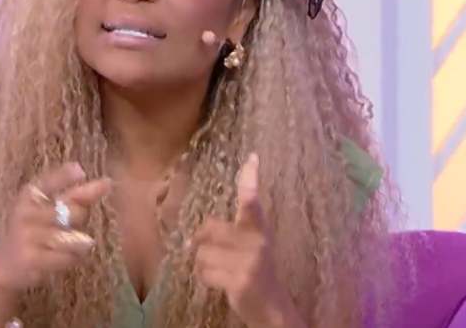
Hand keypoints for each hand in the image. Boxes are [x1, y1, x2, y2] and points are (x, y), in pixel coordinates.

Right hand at [0, 162, 111, 294]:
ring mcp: (27, 236)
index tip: (81, 172)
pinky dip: (73, 259)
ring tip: (69, 244)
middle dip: (82, 218)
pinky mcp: (31, 258)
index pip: (49, 181)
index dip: (65, 176)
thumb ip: (73, 196)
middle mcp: (26, 212)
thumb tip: (107, 182)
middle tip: (70, 225)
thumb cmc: (33, 232)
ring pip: (74, 237)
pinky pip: (69, 257)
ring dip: (79, 243)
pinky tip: (63, 258)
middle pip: (73, 211)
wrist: (3, 266)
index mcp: (29, 195)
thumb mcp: (45, 209)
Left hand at [191, 153, 304, 327]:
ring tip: (219, 272)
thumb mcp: (251, 248)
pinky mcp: (239, 280)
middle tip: (201, 248)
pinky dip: (205, 278)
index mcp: (259, 230)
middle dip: (201, 240)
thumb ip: (231, 235)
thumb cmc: (255, 272)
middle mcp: (256, 242)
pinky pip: (205, 272)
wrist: (272, 308)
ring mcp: (248, 262)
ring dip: (204, 264)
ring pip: (203, 253)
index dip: (251, 178)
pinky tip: (219, 282)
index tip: (253, 158)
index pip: (253, 200)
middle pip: (210, 228)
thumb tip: (193, 236)